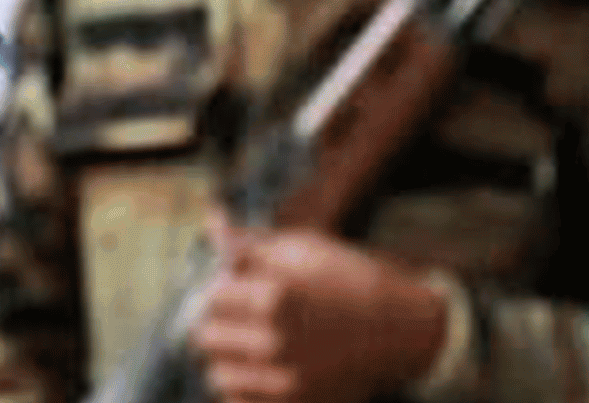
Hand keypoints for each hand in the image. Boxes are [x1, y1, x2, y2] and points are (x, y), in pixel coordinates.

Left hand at [191, 214, 446, 402]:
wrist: (403, 329)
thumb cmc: (349, 279)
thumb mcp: (300, 248)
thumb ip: (247, 244)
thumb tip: (211, 223)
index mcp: (274, 297)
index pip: (209, 298)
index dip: (219, 290)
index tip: (233, 289)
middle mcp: (276, 343)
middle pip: (205, 337)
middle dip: (216, 324)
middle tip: (238, 318)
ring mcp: (288, 381)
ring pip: (219, 375)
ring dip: (228, 359)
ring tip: (251, 346)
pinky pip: (241, 402)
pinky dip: (246, 389)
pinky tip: (264, 370)